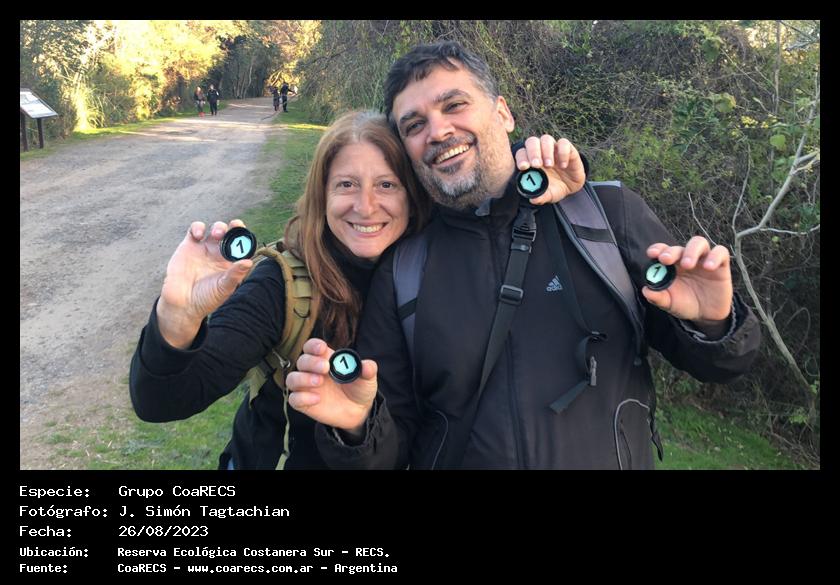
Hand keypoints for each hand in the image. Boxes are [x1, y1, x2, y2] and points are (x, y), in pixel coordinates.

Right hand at [156, 219, 253, 347]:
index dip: (246, 238)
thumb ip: (235, 275)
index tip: (246, 237)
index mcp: (231, 262)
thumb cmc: (206, 298)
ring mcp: (205, 248)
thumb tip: (248, 262)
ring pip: (215, 229)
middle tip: (235, 227)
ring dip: (219, 227)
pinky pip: (194, 230)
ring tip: (217, 234)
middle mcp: (219, 254)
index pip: (242, 246)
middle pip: (231, 234)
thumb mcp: (223, 288)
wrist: (182, 303)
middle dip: (235, 227)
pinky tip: (199, 235)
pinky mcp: (189, 246)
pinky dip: (197, 227)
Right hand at [285, 338, 377, 433]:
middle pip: (302, 361)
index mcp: (326, 359)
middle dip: (311, 362)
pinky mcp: (304, 403)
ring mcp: (307, 387)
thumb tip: (367, 365)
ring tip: (319, 382)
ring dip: (303, 378)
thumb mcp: (367, 379)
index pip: (311, 347)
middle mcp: (313, 371)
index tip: (322, 348)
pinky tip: (317, 399)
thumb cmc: (359, 389)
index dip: (313, 346)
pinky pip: (293, 399)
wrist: (359, 412)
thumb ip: (368, 370)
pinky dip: (302, 397)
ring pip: (292, 378)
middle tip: (325, 367)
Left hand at [514, 135, 585, 204]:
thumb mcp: (548, 194)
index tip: (523, 167)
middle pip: (532, 142)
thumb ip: (541, 197)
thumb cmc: (555, 188)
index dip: (521, 158)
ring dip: (546, 151)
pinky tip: (563, 165)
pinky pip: (564, 143)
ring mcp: (553, 148)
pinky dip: (562, 152)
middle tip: (536, 165)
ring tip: (549, 165)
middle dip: (533, 153)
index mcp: (531, 161)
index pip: (522, 154)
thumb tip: (534, 199)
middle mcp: (540, 151)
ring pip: (546, 139)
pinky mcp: (567, 148)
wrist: (572, 186)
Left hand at [643, 237, 732, 324]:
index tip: (651, 254)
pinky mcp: (720, 265)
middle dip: (671, 251)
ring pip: (699, 243)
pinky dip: (715, 256)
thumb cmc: (685, 304)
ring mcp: (703, 260)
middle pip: (680, 246)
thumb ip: (658, 298)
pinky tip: (709, 267)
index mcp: (671, 265)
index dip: (657, 249)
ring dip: (691, 251)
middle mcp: (686, 259)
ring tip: (688, 264)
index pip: (663, 250)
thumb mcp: (669, 303)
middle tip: (666, 260)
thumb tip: (646, 290)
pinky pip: (720, 252)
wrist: (706, 315)